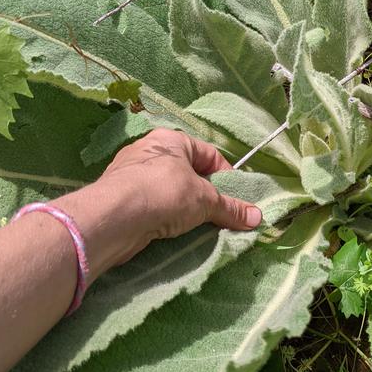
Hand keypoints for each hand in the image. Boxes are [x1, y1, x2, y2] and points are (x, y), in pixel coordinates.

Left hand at [94, 129, 261, 267]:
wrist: (114, 216)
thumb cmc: (164, 193)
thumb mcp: (205, 200)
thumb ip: (230, 208)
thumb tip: (257, 217)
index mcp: (171, 140)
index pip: (208, 155)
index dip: (225, 177)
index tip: (235, 199)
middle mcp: (149, 151)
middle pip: (187, 172)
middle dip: (204, 194)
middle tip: (217, 216)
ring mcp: (131, 174)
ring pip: (167, 189)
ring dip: (183, 207)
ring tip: (196, 227)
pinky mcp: (120, 197)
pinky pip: (150, 204)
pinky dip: (162, 216)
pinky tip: (170, 232)